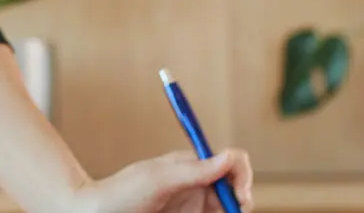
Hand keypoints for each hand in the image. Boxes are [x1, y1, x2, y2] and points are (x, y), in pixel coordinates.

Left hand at [72, 148, 253, 212]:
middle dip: (239, 204)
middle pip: (235, 192)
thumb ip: (194, 170)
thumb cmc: (119, 193)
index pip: (233, 164)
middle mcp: (196, 185)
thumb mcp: (157, 180)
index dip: (243, 177)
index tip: (240, 197)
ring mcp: (192, 206)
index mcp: (192, 166)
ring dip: (227, 212)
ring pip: (224, 210)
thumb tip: (230, 156)